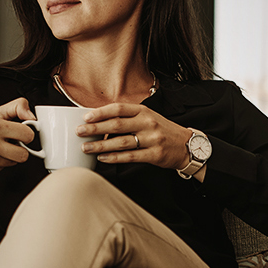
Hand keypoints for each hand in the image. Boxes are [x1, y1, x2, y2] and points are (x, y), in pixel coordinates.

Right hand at [0, 98, 36, 185]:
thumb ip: (17, 107)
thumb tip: (33, 115)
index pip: (27, 134)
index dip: (26, 134)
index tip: (19, 133)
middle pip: (24, 154)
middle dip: (19, 149)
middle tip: (9, 143)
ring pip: (14, 163)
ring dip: (9, 157)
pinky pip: (3, 170)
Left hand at [77, 103, 192, 169]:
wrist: (187, 145)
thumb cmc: (162, 131)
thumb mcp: (148, 117)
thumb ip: (129, 118)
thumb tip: (100, 121)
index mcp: (144, 111)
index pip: (119, 109)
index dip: (101, 112)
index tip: (86, 117)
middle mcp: (148, 123)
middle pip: (117, 125)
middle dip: (95, 128)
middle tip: (80, 132)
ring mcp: (152, 139)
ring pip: (121, 142)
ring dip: (100, 146)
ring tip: (86, 147)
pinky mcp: (154, 154)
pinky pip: (130, 156)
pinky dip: (114, 157)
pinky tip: (102, 158)